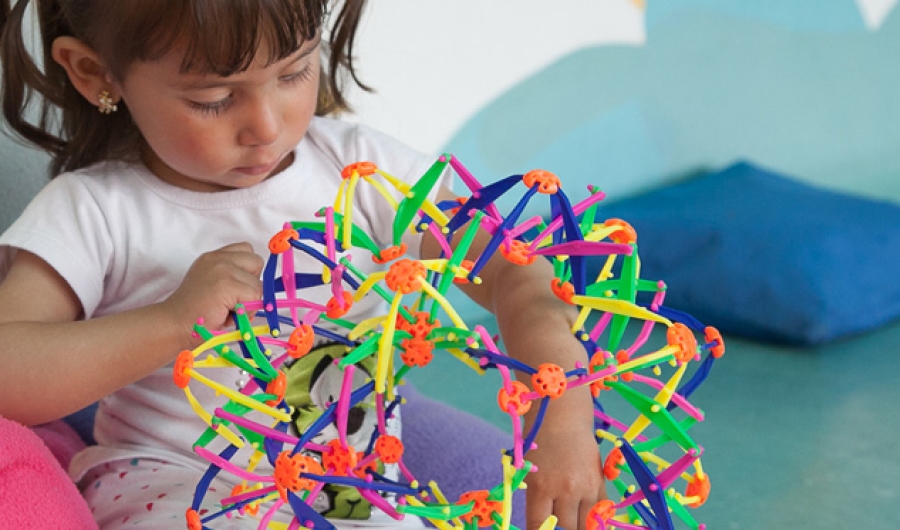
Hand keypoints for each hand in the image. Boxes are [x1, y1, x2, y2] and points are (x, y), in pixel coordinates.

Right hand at [162, 242, 264, 341]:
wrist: (172, 326)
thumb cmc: (195, 314)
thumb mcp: (214, 286)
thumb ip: (234, 277)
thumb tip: (265, 286)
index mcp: (214, 257)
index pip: (247, 250)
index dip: (247, 271)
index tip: (234, 289)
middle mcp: (217, 258)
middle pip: (257, 262)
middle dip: (251, 285)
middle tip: (230, 301)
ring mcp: (221, 269)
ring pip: (258, 285)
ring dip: (248, 303)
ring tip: (225, 310)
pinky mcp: (225, 284)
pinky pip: (254, 297)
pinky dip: (245, 312)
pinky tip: (225, 316)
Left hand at [524, 389, 606, 529]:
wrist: (563, 419)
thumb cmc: (540, 443)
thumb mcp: (530, 472)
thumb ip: (537, 500)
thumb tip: (544, 525)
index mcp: (542, 486)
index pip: (539, 525)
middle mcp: (565, 490)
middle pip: (566, 529)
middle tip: (558, 528)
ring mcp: (586, 487)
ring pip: (586, 524)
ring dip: (579, 527)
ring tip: (574, 523)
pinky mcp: (600, 483)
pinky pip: (601, 510)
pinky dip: (594, 518)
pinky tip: (588, 519)